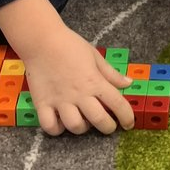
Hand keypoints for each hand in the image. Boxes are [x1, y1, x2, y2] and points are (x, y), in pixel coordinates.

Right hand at [21, 30, 135, 135]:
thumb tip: (128, 83)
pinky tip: (61, 122)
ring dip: (83, 128)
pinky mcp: (42, 104)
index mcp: (95, 81)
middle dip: (108, 127)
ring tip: (84, 121)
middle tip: (108, 125)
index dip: (127, 117)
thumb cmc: (70, 45)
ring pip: (75, 126)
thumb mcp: (95, 56)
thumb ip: (111, 73)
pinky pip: (49, 126)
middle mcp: (79, 94)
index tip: (128, 124)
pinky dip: (56, 129)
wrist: (41, 40)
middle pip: (99, 120)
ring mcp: (60, 101)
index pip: (117, 104)